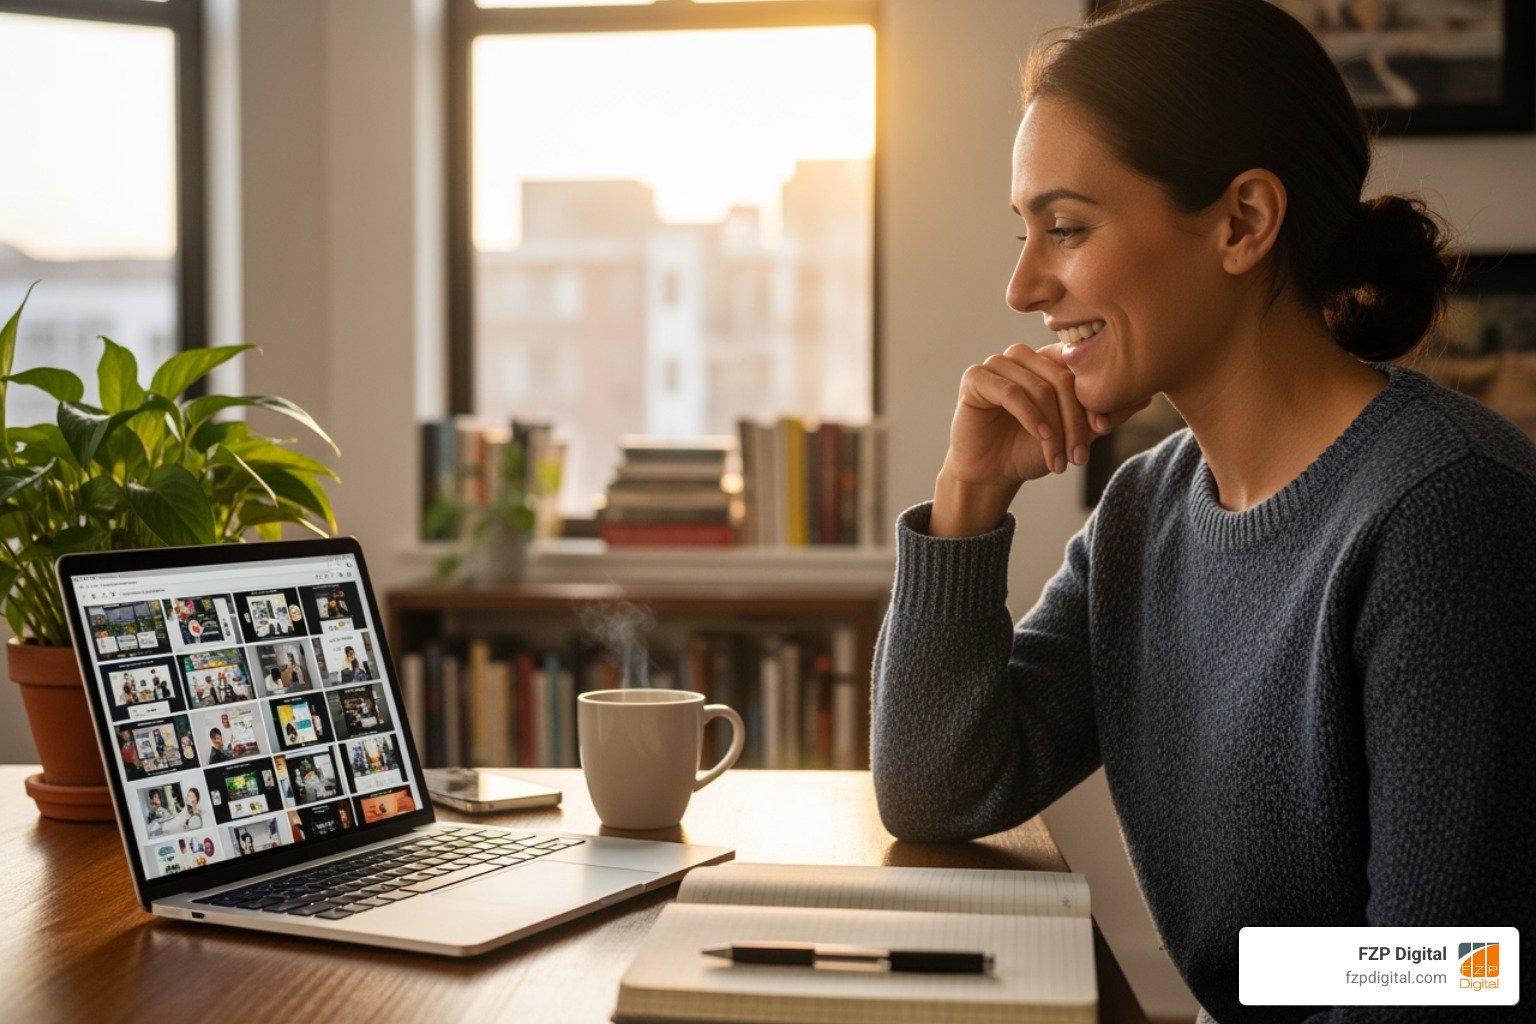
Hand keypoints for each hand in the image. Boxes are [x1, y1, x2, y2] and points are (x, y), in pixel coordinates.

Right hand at [930, 343, 1147, 536]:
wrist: (992, 473)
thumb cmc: (1030, 450)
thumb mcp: (1074, 436)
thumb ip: (1105, 415)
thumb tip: (1146, 397)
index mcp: (1047, 362)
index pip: (1079, 367)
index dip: (1092, 398)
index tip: (1103, 429)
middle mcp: (1023, 357)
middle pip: (1062, 378)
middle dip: (1075, 420)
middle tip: (1080, 456)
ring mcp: (998, 364)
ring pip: (1039, 386)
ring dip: (1054, 427)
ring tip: (1059, 459)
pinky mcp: (976, 378)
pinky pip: (1010, 391)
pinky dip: (1030, 416)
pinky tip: (1041, 438)